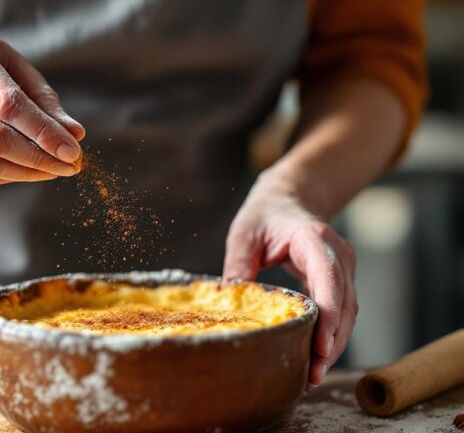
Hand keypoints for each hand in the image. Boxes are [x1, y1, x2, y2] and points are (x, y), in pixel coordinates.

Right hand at [0, 28, 84, 184]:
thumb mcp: (11, 63)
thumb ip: (43, 99)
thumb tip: (74, 134)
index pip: (6, 102)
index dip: (42, 131)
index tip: (72, 150)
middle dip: (38, 157)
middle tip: (70, 165)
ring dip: (26, 172)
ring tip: (54, 169)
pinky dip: (7, 176)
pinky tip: (28, 170)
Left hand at [222, 170, 356, 387]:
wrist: (292, 197)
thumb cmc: (267, 213)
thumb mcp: (245, 232)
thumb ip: (238, 263)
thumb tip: (227, 298)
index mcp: (315, 239)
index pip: (328, 280)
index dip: (327, 316)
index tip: (320, 347)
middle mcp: (338, 256)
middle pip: (344, 306)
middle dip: (331, 343)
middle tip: (311, 376)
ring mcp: (343, 269)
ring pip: (347, 315)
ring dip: (333, 346)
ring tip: (312, 377)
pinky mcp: (339, 282)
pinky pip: (340, 313)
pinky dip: (330, 336)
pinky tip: (314, 359)